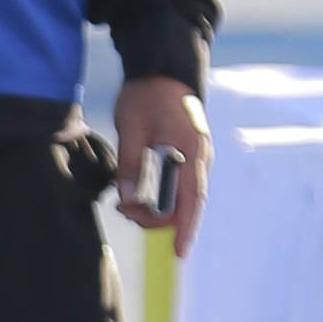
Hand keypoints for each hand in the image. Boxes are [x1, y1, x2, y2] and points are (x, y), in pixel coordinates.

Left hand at [111, 74, 209, 260]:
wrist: (160, 70)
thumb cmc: (146, 95)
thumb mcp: (131, 127)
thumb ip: (130, 163)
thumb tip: (128, 198)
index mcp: (191, 150)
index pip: (192, 197)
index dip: (186, 227)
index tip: (179, 251)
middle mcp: (198, 157)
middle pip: (184, 203)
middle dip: (157, 218)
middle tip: (124, 210)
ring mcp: (194, 157)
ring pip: (178, 197)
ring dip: (153, 206)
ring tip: (124, 201)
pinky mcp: (185, 156)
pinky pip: (174, 185)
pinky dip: (157, 195)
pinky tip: (135, 193)